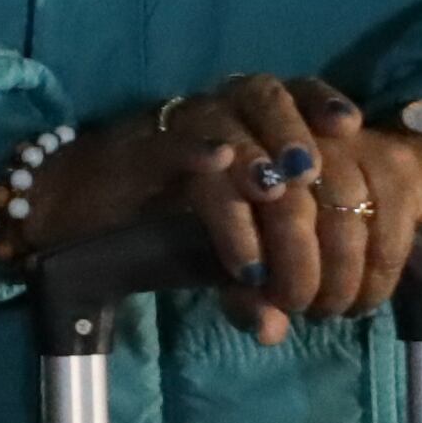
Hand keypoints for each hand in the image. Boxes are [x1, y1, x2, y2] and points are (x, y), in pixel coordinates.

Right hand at [21, 76, 421, 345]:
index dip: (322, 102)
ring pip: (223, 119)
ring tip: (271, 189)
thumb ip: (247, 286)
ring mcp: (170, 129)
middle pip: (265, 97)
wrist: (71, 212)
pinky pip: (170, 143)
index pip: (293, 92)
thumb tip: (269, 330)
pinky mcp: (133, 150)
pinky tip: (219, 159)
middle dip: (294, 136)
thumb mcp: (217, 256)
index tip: (350, 127)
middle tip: (309, 177)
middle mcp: (211, 115)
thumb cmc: (156, 229)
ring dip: (252, 151)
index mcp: (243, 126)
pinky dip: (197, 149)